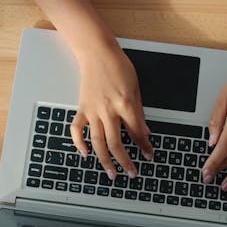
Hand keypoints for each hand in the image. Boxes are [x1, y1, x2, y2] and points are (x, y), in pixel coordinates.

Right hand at [69, 45, 153, 178]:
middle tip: (132, 173)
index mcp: (125, 104)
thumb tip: (145, 132)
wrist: (97, 53)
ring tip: (111, 173)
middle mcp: (108, 110)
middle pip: (116, 143)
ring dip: (105, 160)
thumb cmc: (118, 66)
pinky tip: (85, 154)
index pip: (137, 132)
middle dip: (125, 161)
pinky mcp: (82, 108)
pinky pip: (77, 129)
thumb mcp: (136, 87)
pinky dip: (79, 143)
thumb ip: (139, 112)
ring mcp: (93, 110)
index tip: (148, 155)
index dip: (144, 146)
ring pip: (98, 142)